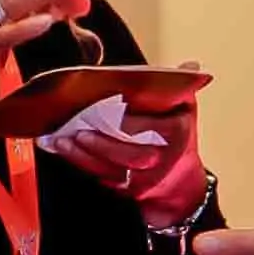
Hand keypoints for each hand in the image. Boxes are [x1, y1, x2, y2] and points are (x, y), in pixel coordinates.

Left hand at [59, 60, 204, 223]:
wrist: (180, 185)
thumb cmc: (179, 142)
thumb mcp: (185, 112)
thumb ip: (180, 88)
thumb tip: (190, 65)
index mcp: (176, 134)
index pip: (148, 125)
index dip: (124, 118)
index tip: (104, 106)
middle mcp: (159, 158)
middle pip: (127, 151)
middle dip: (100, 141)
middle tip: (78, 128)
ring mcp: (142, 178)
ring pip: (108, 166)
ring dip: (82, 153)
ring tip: (63, 139)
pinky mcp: (125, 189)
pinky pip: (99, 175)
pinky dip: (79, 163)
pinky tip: (64, 150)